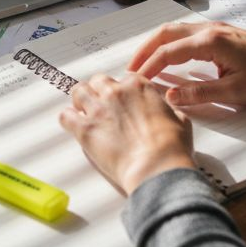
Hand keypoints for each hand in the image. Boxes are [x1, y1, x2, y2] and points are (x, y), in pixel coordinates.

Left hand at [59, 73, 194, 195]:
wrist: (157, 168)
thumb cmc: (170, 148)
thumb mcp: (180, 121)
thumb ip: (167, 110)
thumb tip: (165, 112)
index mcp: (139, 87)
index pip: (124, 78)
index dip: (122, 91)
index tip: (123, 101)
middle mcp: (116, 92)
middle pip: (98, 81)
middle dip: (99, 92)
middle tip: (102, 106)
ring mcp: (98, 109)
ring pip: (78, 92)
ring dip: (80, 101)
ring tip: (84, 112)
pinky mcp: (84, 129)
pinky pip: (65, 116)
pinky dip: (68, 119)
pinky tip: (74, 126)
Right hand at [127, 22, 245, 106]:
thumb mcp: (235, 92)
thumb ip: (199, 94)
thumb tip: (171, 96)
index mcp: (210, 42)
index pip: (168, 52)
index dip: (148, 67)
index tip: (134, 81)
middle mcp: (210, 30)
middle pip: (166, 34)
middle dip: (144, 51)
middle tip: (130, 69)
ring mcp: (216, 29)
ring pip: (175, 30)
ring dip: (156, 45)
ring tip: (144, 63)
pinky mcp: (221, 34)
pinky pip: (187, 33)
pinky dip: (170, 43)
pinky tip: (168, 57)